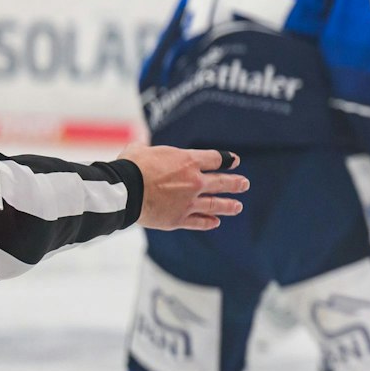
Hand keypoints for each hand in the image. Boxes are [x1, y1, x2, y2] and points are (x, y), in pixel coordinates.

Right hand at [125, 145, 246, 230]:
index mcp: (188, 161)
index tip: (234, 161)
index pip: (215, 159)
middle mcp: (194, 181)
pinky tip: (215, 222)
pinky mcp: (178, 219)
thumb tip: (138, 147)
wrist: (125, 190)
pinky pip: (198, 221)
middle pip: (221, 182)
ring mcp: (188, 201)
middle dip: (235, 183)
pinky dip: (208, 222)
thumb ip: (145, 150)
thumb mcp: (140, 151)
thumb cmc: (130, 166)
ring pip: (215, 204)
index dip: (226, 160)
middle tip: (244, 184)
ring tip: (238, 207)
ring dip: (228, 205)